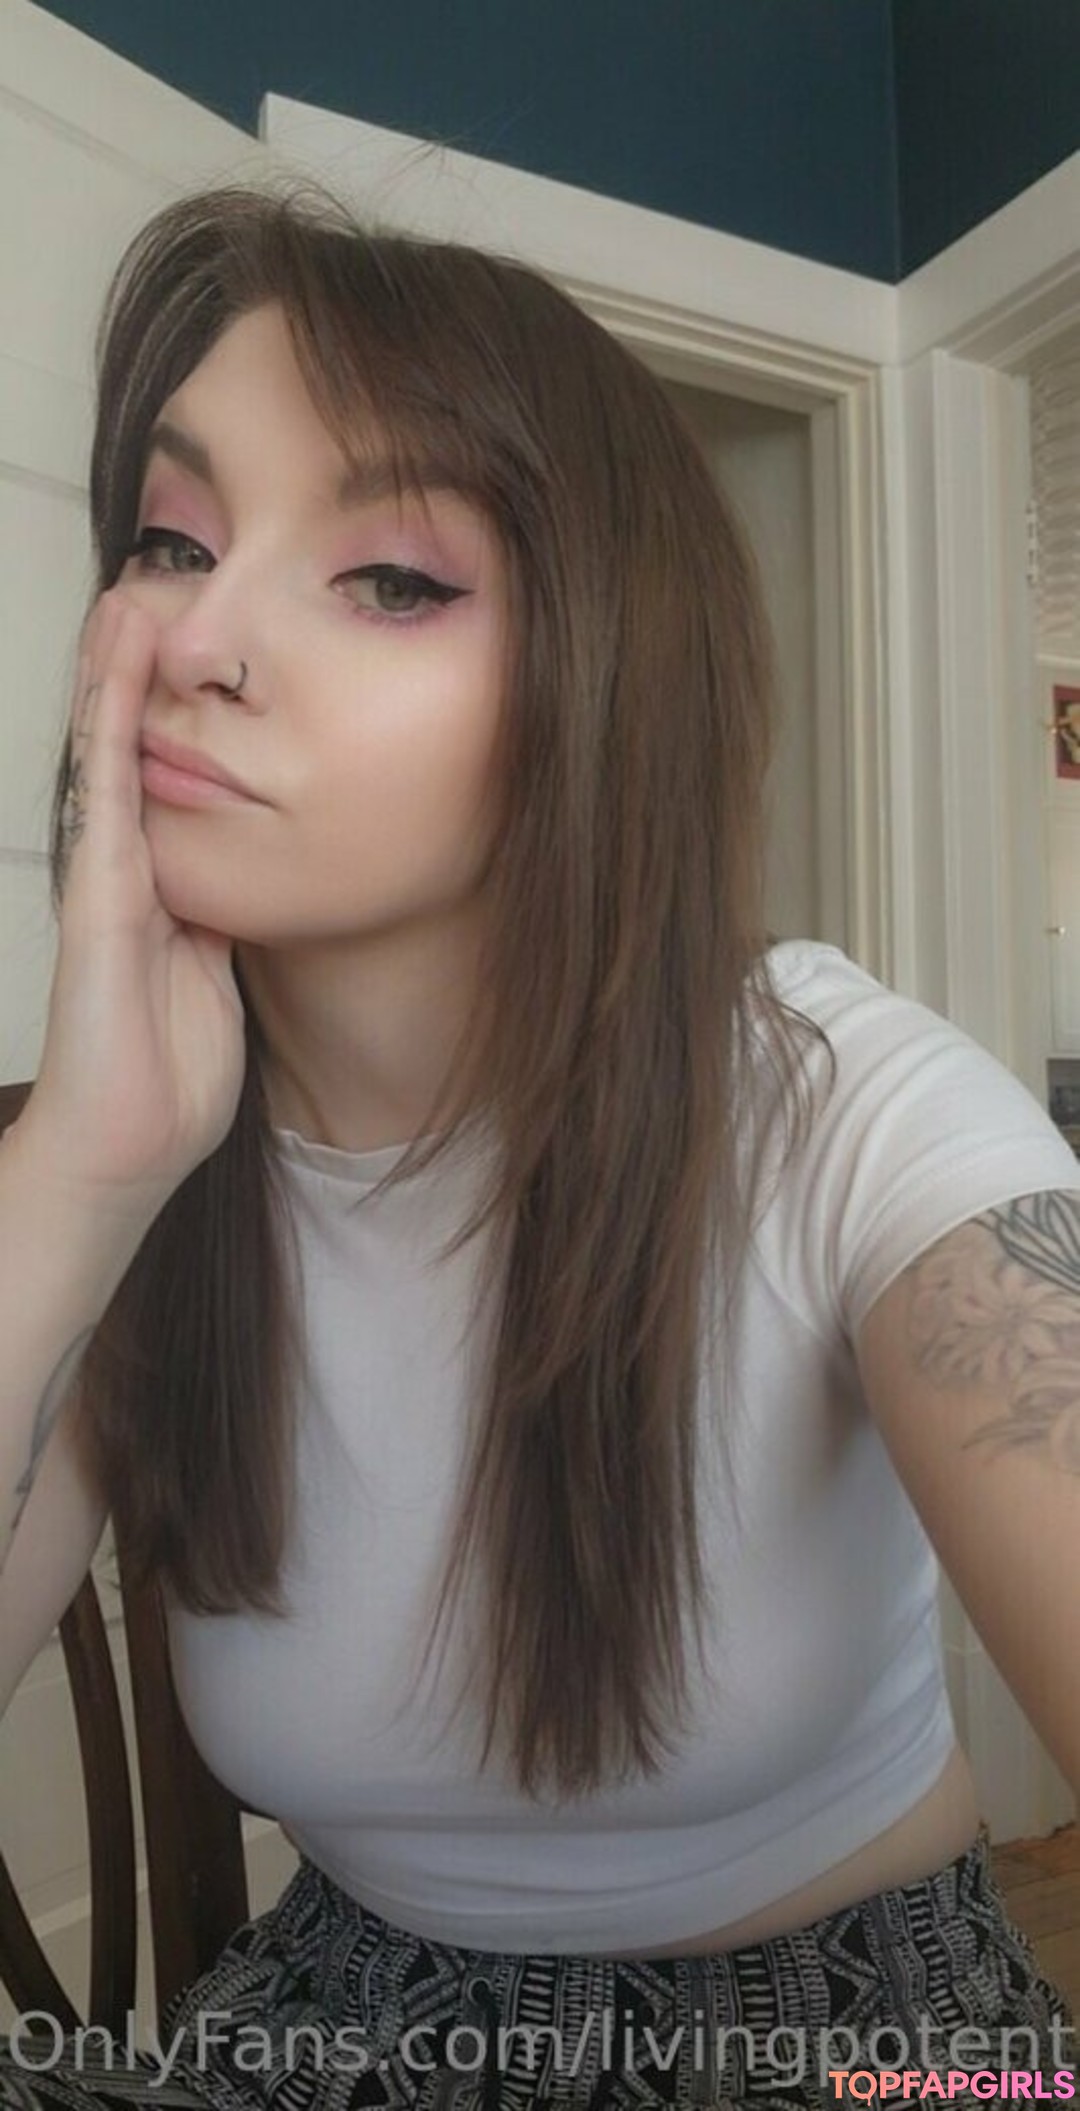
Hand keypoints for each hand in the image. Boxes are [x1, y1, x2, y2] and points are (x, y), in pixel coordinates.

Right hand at [14, 589, 246, 1210]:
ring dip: (114, 676)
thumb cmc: (167, 1081)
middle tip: (143, 596)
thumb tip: (244, 887)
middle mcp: (122, 875)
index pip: (158, 789)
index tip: (187, 662)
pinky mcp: (99, 894)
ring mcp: (105, 879)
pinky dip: (113, 720)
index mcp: (154, 895)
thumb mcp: (216, 984)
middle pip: (125, 757)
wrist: (127, 1149)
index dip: (168, 725)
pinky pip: (108, 790)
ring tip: (124, 598)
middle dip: (131, 680)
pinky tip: (119, 662)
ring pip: (109, 755)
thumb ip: (220, 930)